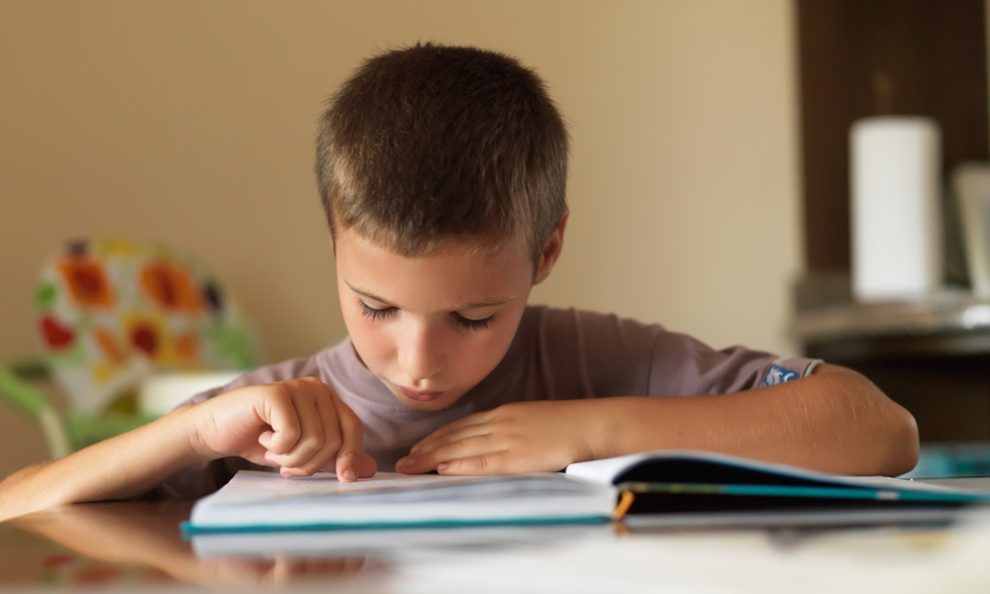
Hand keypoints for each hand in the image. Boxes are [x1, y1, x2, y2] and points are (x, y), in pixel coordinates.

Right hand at [190, 377, 376, 480]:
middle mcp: (316, 388)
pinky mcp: (276, 394)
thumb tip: (371, 470)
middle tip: (287, 464)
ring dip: (291, 458)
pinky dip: (277, 448)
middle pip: (333, 439)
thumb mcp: (304, 455)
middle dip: (310, 463)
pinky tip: (263, 439)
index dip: (349, 456)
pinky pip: (291, 434)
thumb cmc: (260, 442)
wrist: (214, 432)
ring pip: (314, 439)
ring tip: (274, 450)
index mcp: (328, 399)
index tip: (342, 479)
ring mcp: (297, 387)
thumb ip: (336, 459)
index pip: (353, 429)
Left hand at [395, 400, 602, 474]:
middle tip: (403, 461)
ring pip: (461, 449)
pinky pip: (482, 463)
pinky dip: (459, 466)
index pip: (462, 425)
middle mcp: (500, 423)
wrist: (592, 424)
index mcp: (505, 412)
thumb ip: (513, 427)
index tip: (418, 447)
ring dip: (432, 458)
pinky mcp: (518, 457)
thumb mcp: (534, 417)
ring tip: (411, 467)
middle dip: (426, 449)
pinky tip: (442, 471)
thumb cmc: (569, 424)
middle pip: (455, 436)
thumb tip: (496, 441)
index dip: (438, 437)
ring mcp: (508, 439)